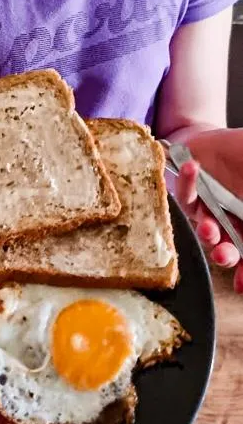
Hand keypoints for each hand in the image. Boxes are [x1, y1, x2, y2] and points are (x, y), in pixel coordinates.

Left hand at [176, 128, 242, 293]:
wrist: (220, 138)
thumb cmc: (241, 154)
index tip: (241, 284)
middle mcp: (231, 220)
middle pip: (229, 248)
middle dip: (227, 256)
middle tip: (225, 255)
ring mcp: (210, 208)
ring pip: (206, 229)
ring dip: (208, 232)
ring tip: (209, 227)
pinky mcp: (190, 191)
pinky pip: (187, 193)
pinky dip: (188, 181)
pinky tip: (193, 168)